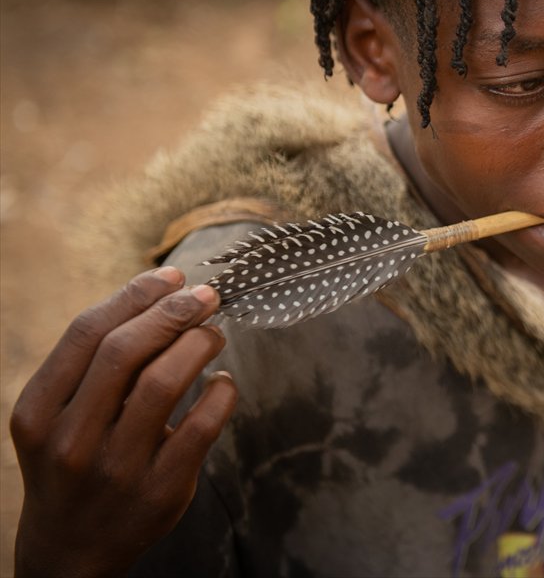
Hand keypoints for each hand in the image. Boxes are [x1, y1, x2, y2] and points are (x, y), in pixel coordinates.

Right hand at [10, 267, 236, 577]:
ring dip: (199, 345)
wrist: (71, 549)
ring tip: (214, 334)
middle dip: (173, 312)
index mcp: (39, 412)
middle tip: (206, 296)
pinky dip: (221, 392)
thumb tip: (161, 294)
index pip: (86, 333)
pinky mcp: (160, 490)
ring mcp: (115, 468)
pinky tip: (223, 381)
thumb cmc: (74, 460)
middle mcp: (71, 440)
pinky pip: (201, 426)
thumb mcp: (60, 416)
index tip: (171, 276)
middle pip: (125, 351)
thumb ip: (96, 363)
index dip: (135, 295)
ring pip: (164, 383)